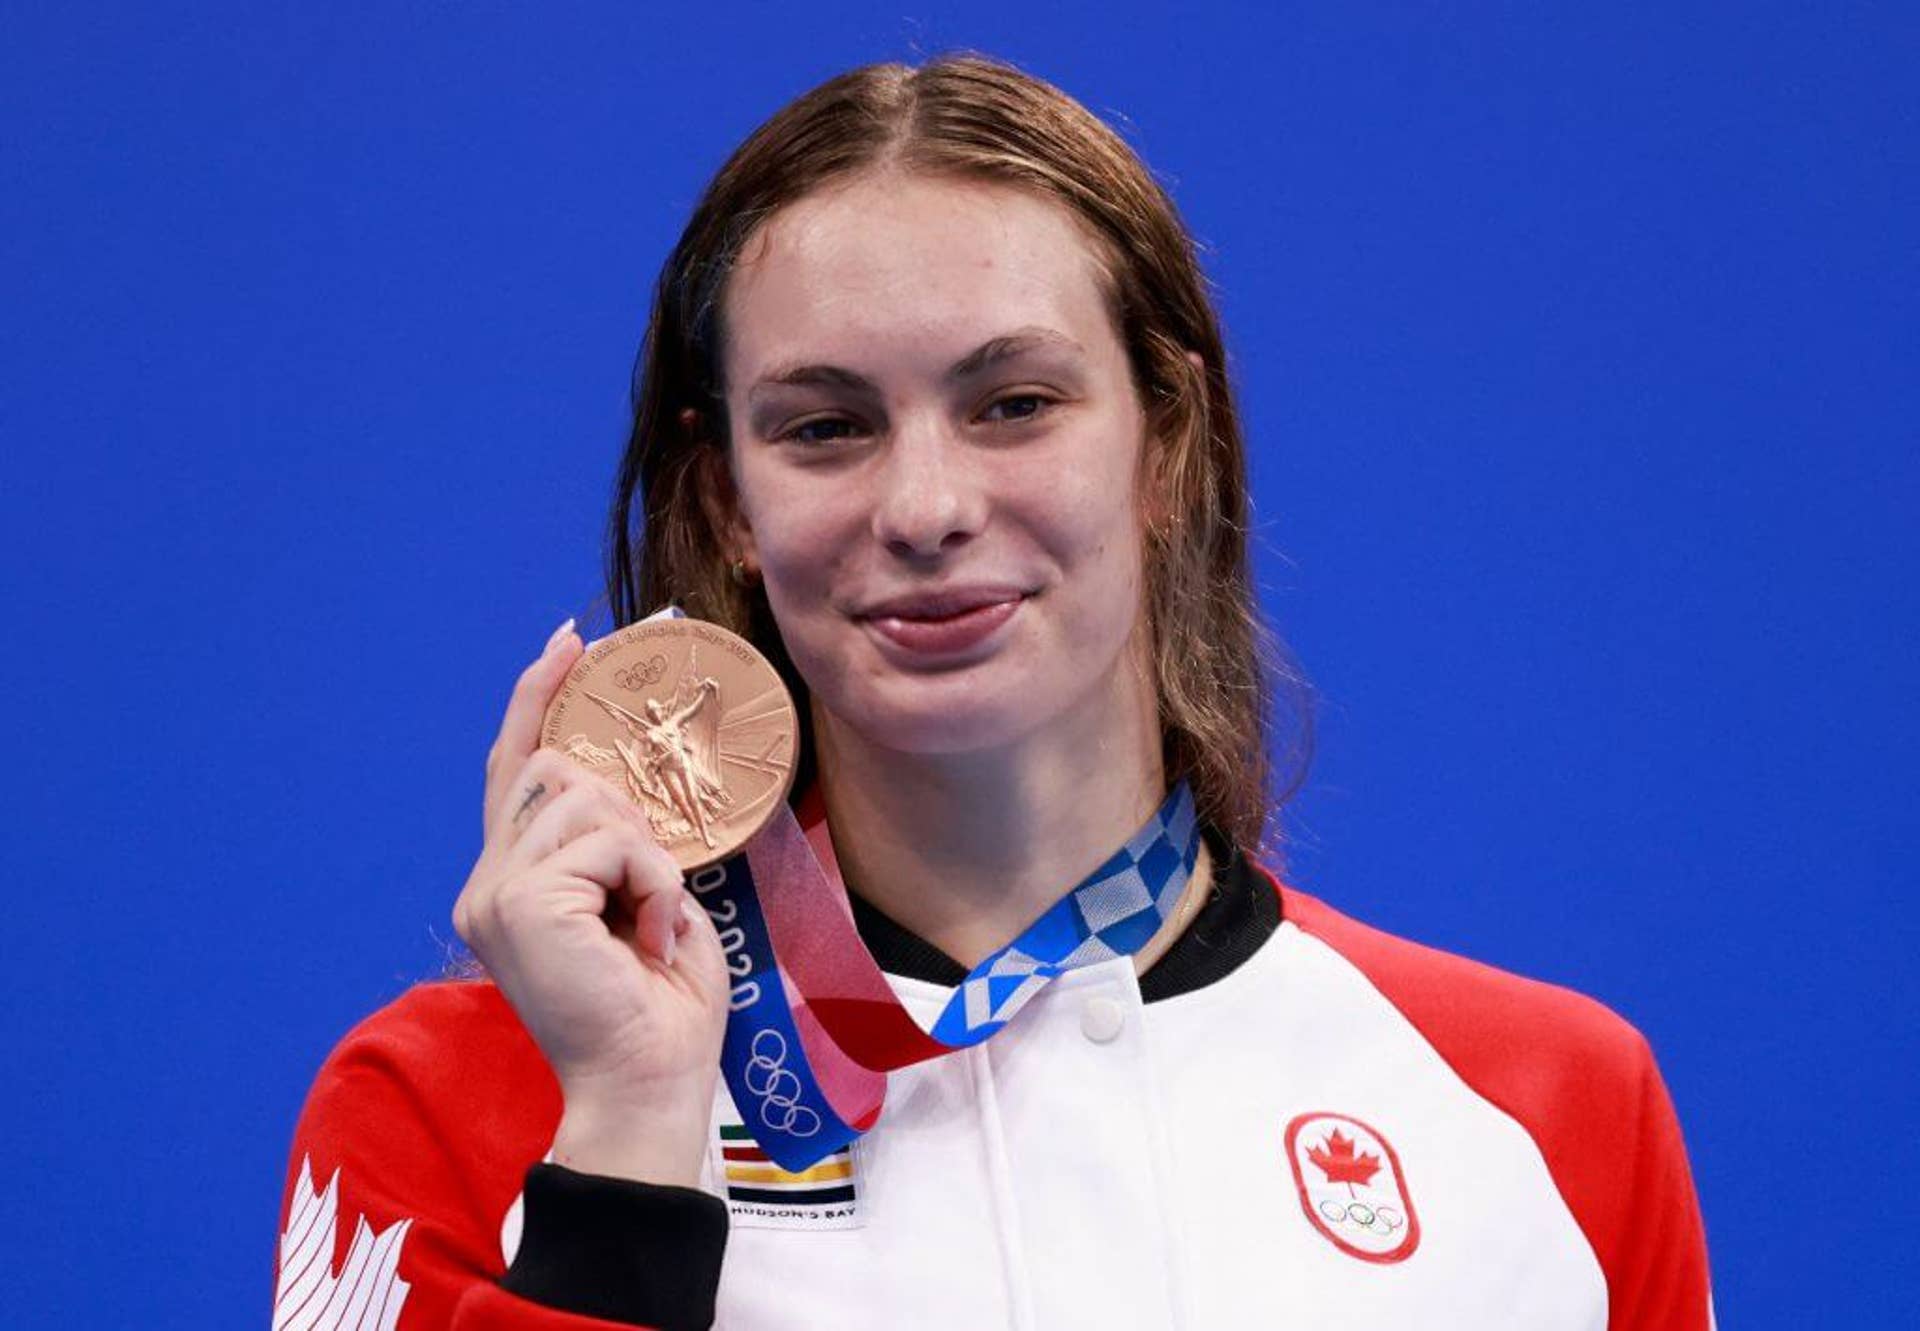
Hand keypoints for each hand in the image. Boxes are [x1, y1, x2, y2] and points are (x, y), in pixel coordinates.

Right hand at [453, 620, 729, 1184]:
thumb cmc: (658, 1009)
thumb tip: (621, 786)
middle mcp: (486, 883)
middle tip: (651, 893)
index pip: (515, 768)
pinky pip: (613, 841)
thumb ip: (613, 844)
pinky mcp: (522, 901)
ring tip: (651, 926)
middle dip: (626, 816)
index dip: (539, 699)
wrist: (648, 1085)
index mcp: (508, 886)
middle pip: (558, 770)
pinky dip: (652, 881)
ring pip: (589, 799)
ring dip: (647, 857)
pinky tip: (649, 938)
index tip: (572, 640)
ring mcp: (497, 891)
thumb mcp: (640, 903)